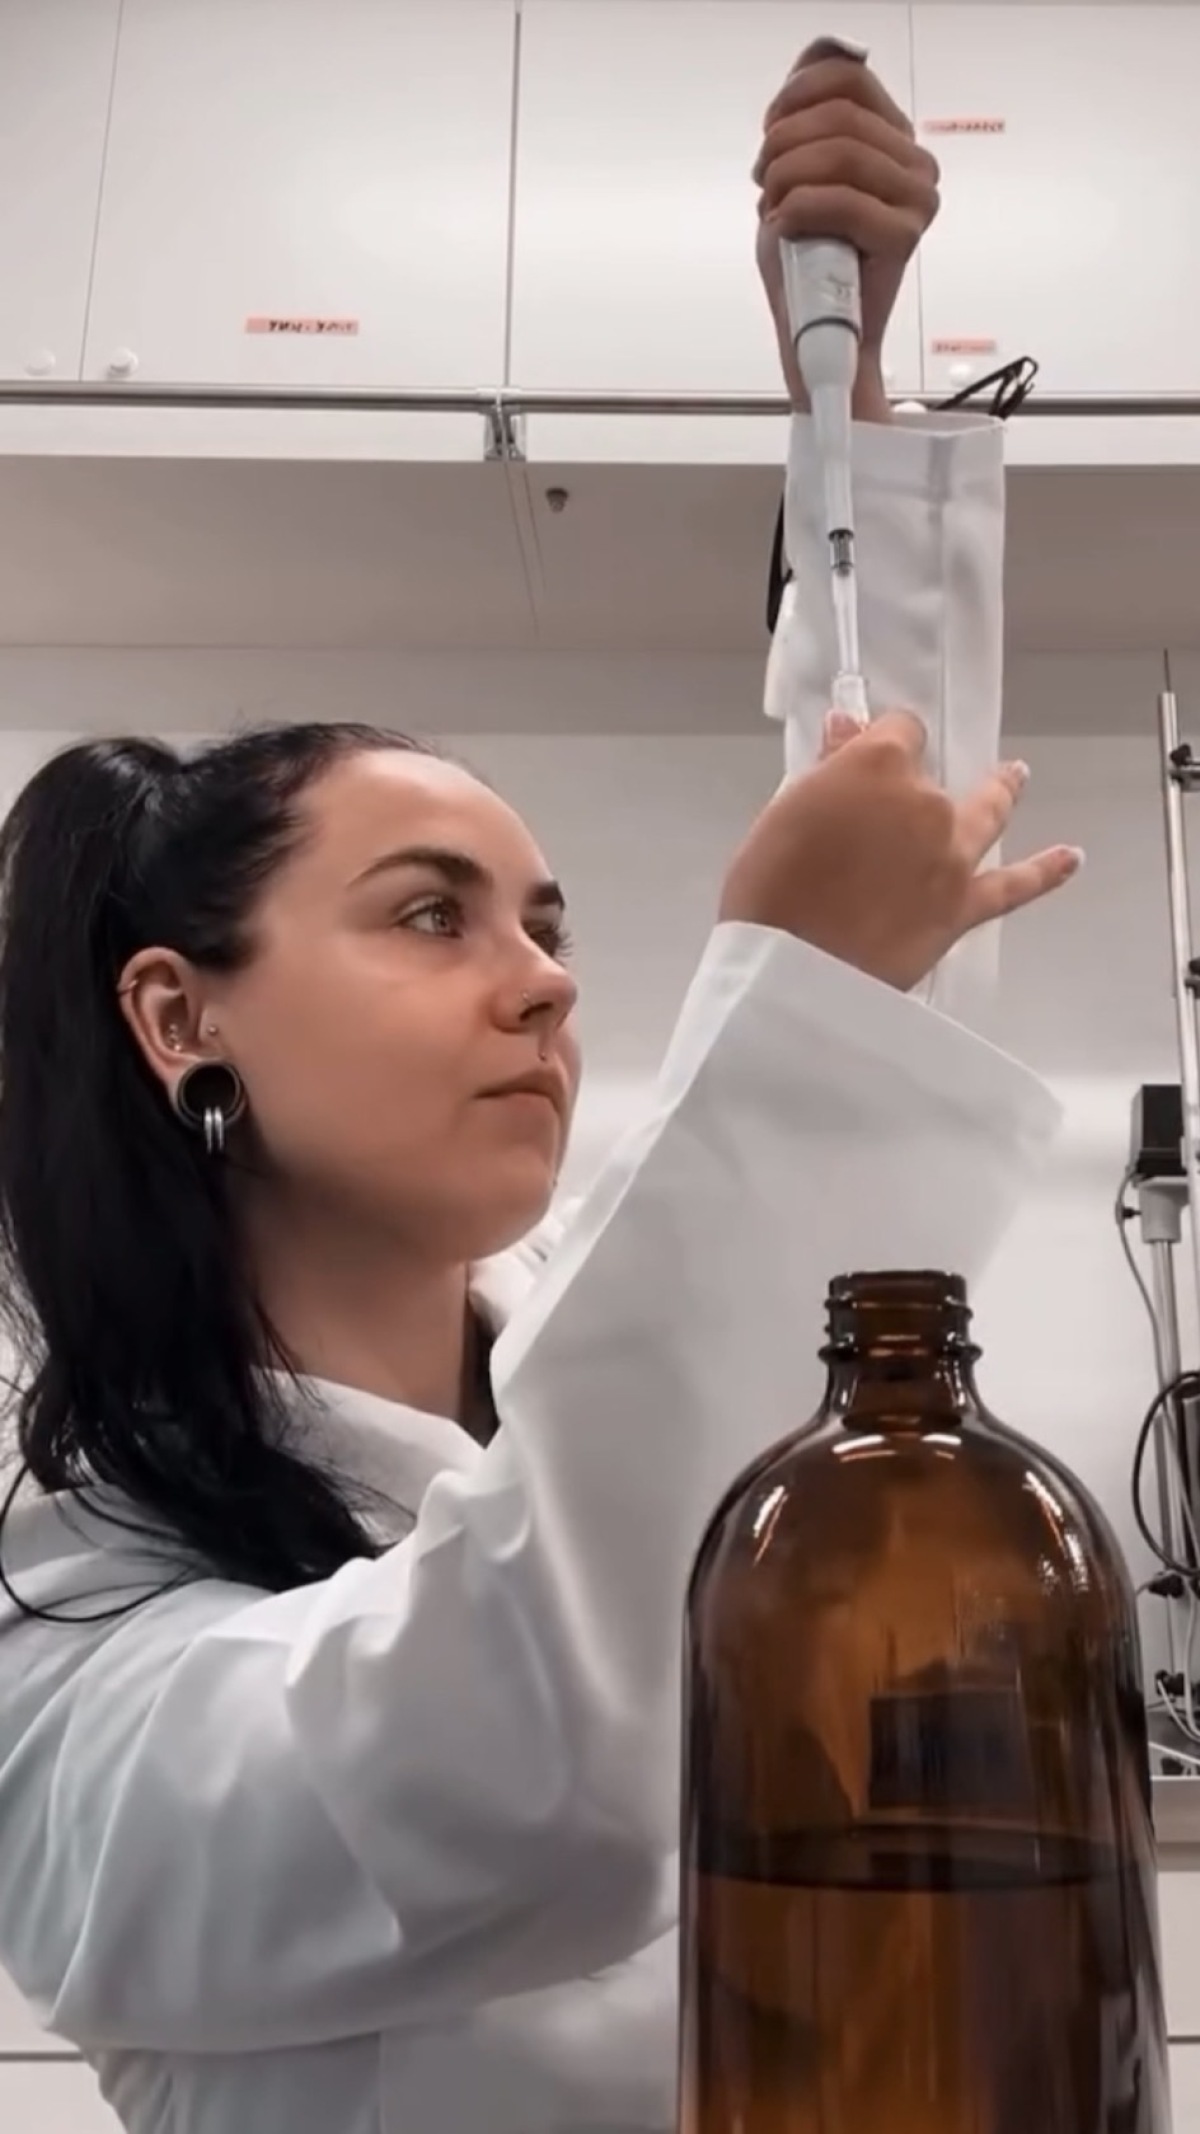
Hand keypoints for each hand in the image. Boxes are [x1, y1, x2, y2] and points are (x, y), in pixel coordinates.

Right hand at [718, 711, 1082, 992]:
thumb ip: (825, 770)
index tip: (866, 756)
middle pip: (932, 778)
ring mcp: (953, 855)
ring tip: (1016, 776)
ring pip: (987, 812)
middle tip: (898, 800)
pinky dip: (1046, 872)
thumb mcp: (784, 814)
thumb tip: (848, 727)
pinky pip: (1015, 887)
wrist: (793, 969)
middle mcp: (925, 802)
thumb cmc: (769, 888)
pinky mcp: (963, 906)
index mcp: (876, 767)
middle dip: (916, 782)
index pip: (897, 731)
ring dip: (1002, 790)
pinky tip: (1070, 859)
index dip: (881, 744)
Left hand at [755, 42, 940, 411]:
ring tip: (776, 211)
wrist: (816, 337)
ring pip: (839, 153)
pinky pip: (840, 200)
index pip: (849, 78)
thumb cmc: (807, 263)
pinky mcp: (905, 236)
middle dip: (783, 146)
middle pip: (839, 115)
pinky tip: (786, 229)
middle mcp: (914, 163)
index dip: (795, 96)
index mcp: (894, 138)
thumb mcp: (796, 171)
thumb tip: (824, 48)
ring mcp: (916, 199)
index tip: (770, 133)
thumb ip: (809, 110)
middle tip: (766, 184)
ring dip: (787, 180)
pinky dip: (797, 211)